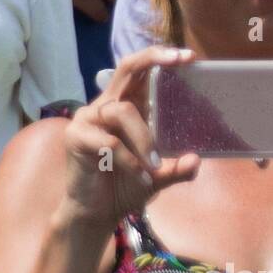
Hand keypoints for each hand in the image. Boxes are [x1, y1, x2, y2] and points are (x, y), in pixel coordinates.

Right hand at [58, 45, 199, 233]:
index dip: (160, 58)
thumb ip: (176, 168)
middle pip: (126, 68)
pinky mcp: (76, 137)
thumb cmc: (124, 188)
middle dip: (153, 60)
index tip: (188, 57)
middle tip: (179, 62)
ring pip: (123, 112)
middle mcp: (104, 106)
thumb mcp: (157, 176)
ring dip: (145, 139)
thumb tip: (195, 160)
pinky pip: (110, 142)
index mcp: (124, 107)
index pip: (139, 72)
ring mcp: (87, 119)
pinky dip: (131, 161)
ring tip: (156, 165)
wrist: (96, 214)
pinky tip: (142, 178)